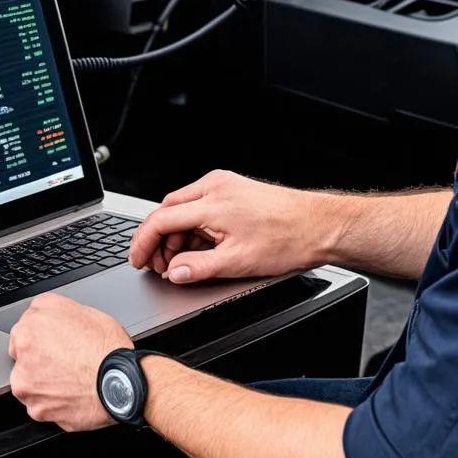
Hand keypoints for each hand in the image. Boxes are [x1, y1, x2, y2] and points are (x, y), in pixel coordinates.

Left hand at [8, 293, 132, 430]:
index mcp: (29, 327)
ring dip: (44, 382)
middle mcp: (22, 355)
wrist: (121, 381)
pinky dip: (53, 403)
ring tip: (71, 378)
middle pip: (23, 356)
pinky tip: (71, 393)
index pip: (25, 329)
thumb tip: (46, 315)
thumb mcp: (79, 308)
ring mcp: (26, 384)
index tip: (54, 342)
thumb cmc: (106, 347)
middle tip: (66, 360)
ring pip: (30, 383)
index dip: (44, 336)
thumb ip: (51, 311)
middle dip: (39, 359)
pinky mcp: (36, 409)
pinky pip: (41, 405)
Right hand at [129, 169, 324, 283]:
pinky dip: (194, 227)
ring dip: (177, 234)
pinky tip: (201, 247)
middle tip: (160, 266)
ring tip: (183, 261)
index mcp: (211, 202)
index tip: (137, 260)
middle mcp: (214, 186)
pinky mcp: (233, 188)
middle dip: (159, 240)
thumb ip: (198, 268)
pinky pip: (200, 205)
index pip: (160, 219)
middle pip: (168, 211)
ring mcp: (224, 185)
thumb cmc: (288, 240)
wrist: (320, 226)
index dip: (143, 243)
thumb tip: (173, 273)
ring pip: (183, 208)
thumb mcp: (237, 263)